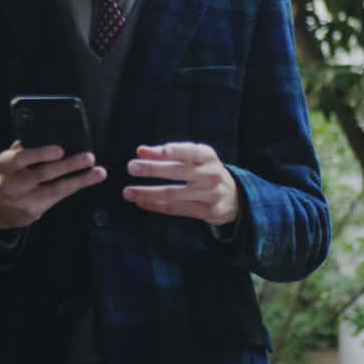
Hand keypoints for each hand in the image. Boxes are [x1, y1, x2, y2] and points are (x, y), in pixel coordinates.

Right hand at [0, 141, 106, 231]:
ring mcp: (23, 200)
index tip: (59, 150)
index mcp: (5, 164)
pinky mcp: (34, 212)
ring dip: (79, 179)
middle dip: (67, 166)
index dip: (40, 154)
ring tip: (97, 171)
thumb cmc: (10, 174)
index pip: (21, 158)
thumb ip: (25, 146)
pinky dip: (75, 186)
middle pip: (41, 174)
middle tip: (87, 157)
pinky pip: (58, 197)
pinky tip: (88, 179)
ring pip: (54, 189)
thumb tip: (47, 134)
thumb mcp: (10, 159)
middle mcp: (11, 183)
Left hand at [122, 143, 238, 226]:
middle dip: (152, 169)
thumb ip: (167, 153)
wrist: (235, 196)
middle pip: (178, 172)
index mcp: (208, 157)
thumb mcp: (194, 158)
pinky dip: (156, 205)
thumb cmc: (205, 171)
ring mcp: (211, 194)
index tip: (147, 150)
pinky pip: (177, 209)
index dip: (170, 150)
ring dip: (148, 192)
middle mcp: (211, 174)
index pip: (189, 151)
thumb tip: (141, 151)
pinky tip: (140, 201)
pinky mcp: (208, 212)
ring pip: (174, 194)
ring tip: (128, 191)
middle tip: (131, 166)